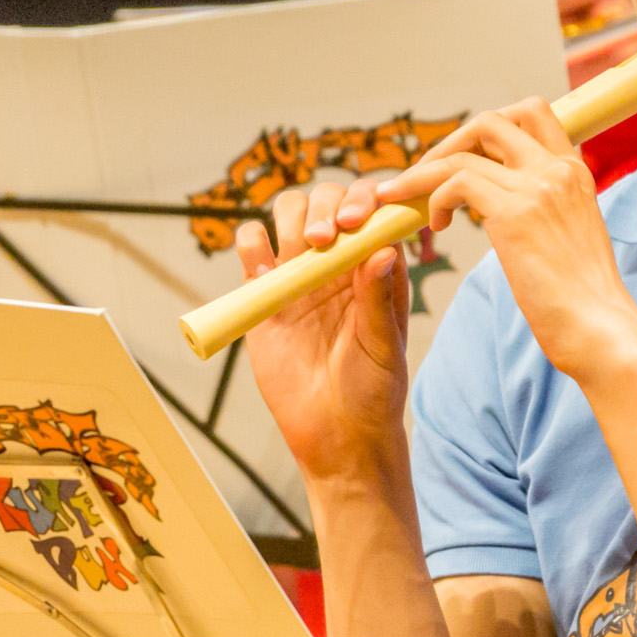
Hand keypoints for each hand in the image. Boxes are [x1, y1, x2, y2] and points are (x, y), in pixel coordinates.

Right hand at [233, 181, 415, 486]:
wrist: (335, 436)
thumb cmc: (373, 392)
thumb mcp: (384, 346)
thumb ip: (379, 299)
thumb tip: (385, 248)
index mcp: (374, 266)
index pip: (370, 209)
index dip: (362, 200)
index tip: (354, 221)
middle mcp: (337, 262)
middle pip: (326, 200)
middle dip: (325, 206)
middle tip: (324, 238)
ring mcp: (298, 275)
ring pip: (289, 213)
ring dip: (292, 216)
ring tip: (298, 250)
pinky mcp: (263, 295)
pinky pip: (251, 250)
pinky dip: (252, 242)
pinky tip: (264, 267)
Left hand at [366, 99, 636, 381]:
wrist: (600, 327)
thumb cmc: (582, 297)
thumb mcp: (570, 233)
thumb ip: (544, 207)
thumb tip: (501, 209)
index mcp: (574, 171)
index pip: (531, 113)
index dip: (488, 130)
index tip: (465, 158)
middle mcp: (557, 170)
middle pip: (492, 120)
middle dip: (450, 142)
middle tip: (425, 173)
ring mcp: (537, 188)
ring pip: (462, 154)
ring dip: (423, 173)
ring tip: (406, 199)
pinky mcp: (515, 215)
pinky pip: (455, 184)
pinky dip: (434, 199)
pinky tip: (436, 226)